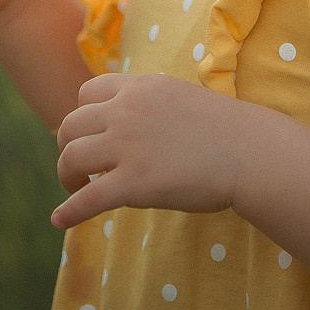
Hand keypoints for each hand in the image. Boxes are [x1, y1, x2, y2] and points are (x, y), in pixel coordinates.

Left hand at [50, 73, 245, 229]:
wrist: (249, 152)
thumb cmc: (224, 130)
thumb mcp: (178, 97)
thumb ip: (147, 104)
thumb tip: (128, 120)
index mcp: (137, 88)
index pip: (86, 93)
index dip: (82, 117)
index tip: (90, 136)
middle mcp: (125, 111)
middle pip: (70, 125)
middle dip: (67, 147)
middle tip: (79, 168)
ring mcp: (127, 147)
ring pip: (70, 158)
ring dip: (67, 176)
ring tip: (77, 188)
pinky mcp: (132, 183)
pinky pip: (87, 199)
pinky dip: (69, 212)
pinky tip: (60, 221)